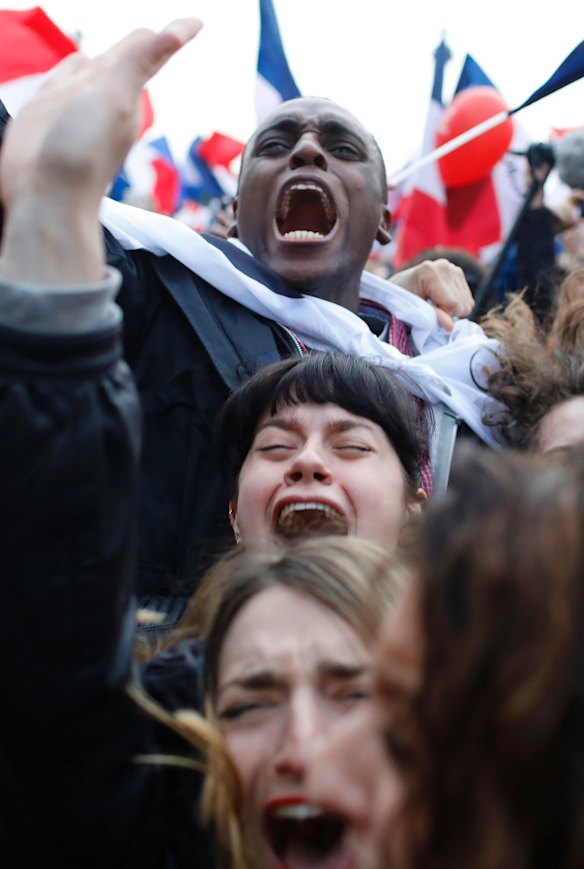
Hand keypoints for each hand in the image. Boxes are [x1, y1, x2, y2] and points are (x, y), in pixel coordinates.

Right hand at [0, 18, 202, 283]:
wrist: (46, 199)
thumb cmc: (82, 155)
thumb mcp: (115, 101)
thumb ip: (138, 63)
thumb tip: (177, 33)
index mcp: (124, 91)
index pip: (151, 53)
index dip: (172, 35)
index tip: (197, 23)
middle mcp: (100, 95)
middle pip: (126, 58)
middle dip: (145, 43)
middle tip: (170, 31)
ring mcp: (72, 103)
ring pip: (95, 67)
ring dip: (111, 55)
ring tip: (131, 44)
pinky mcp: (45, 112)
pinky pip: (64, 79)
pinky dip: (74, 67)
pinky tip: (79, 63)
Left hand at [391, 258, 473, 330]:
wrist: (397, 289)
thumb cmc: (398, 301)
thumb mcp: (409, 311)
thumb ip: (431, 318)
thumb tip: (450, 326)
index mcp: (429, 271)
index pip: (452, 303)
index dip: (443, 317)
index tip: (427, 317)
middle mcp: (444, 266)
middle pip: (461, 303)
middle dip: (447, 314)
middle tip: (429, 313)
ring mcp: (452, 268)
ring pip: (466, 303)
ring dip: (452, 311)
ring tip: (433, 308)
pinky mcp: (458, 274)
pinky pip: (467, 301)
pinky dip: (455, 307)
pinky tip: (440, 303)